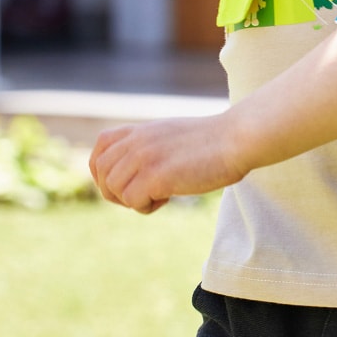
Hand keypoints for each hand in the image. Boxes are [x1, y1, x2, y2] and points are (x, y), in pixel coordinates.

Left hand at [88, 114, 244, 213]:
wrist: (236, 139)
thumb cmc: (213, 142)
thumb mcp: (173, 136)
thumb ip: (151, 146)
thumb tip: (136, 172)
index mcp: (142, 130)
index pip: (100, 146)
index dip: (102, 170)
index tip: (122, 183)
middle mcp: (138, 141)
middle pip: (102, 173)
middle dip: (116, 193)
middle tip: (144, 195)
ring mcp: (145, 157)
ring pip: (115, 190)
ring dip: (134, 200)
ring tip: (161, 194)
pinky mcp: (156, 175)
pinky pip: (133, 201)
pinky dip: (148, 207)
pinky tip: (169, 198)